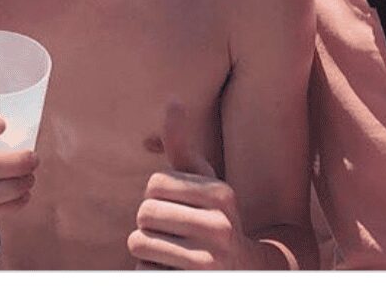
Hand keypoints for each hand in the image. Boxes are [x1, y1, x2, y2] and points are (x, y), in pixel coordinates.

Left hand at [128, 101, 255, 270]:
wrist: (245, 276)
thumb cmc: (213, 220)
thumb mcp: (205, 183)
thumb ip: (183, 146)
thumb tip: (172, 100)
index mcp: (221, 194)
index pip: (155, 183)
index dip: (157, 197)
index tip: (178, 209)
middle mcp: (220, 226)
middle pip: (145, 212)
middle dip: (150, 224)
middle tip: (172, 234)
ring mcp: (208, 262)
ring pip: (139, 242)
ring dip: (147, 251)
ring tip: (171, 254)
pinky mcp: (192, 287)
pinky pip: (143, 273)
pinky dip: (149, 274)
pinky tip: (172, 274)